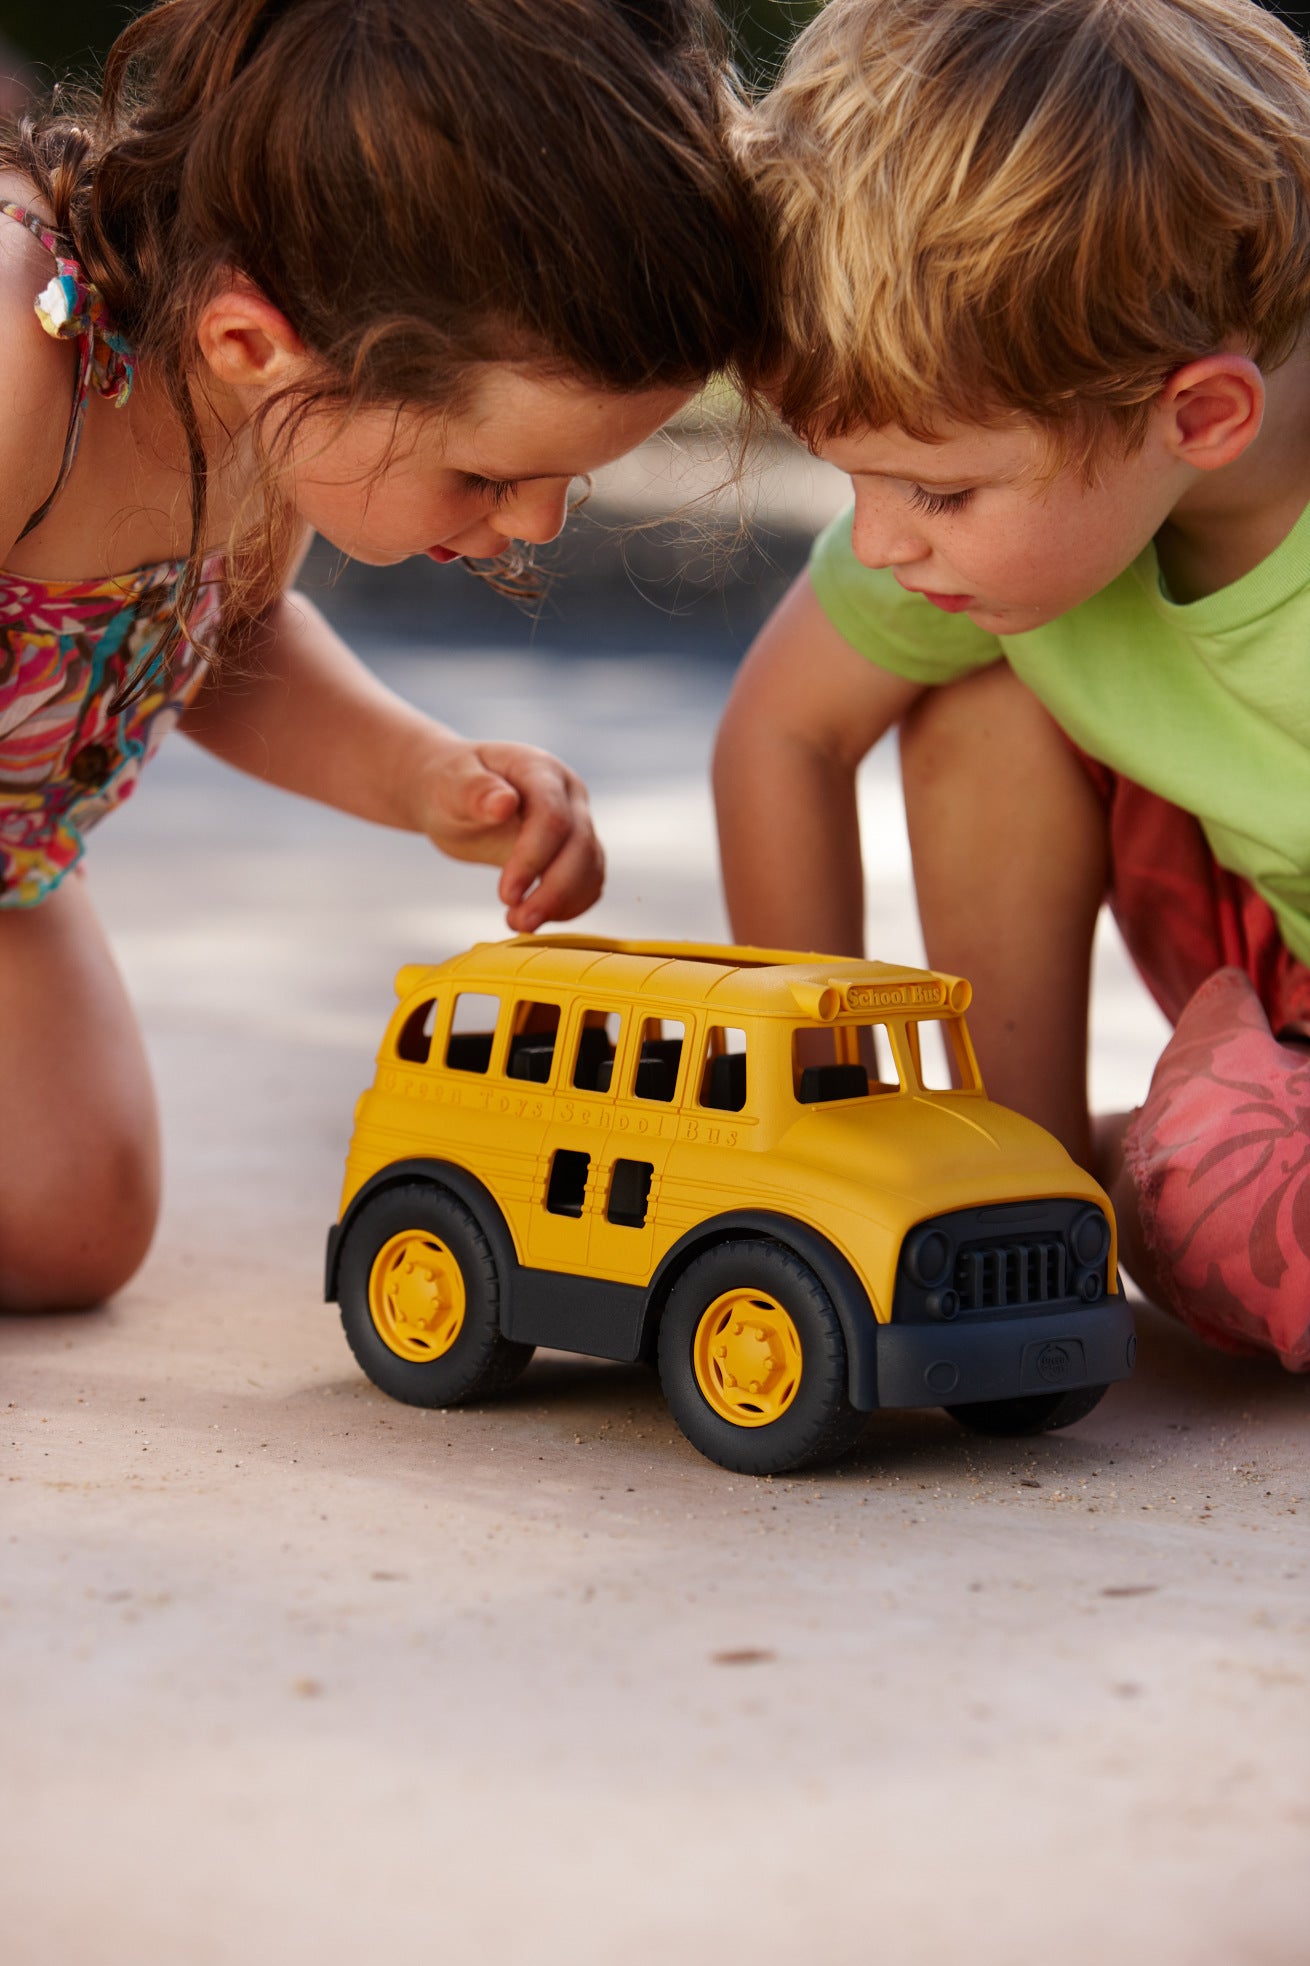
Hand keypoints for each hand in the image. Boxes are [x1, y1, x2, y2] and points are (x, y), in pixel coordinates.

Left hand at [412, 738, 603, 931]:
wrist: (458, 794)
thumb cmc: (452, 784)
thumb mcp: (451, 784)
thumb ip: (475, 791)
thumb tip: (503, 804)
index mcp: (540, 771)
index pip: (552, 817)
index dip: (533, 858)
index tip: (505, 895)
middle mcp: (567, 795)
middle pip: (580, 846)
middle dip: (554, 891)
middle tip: (519, 923)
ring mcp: (576, 822)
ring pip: (591, 867)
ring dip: (563, 903)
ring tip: (521, 923)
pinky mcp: (575, 851)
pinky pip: (588, 882)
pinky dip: (569, 906)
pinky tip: (536, 917)